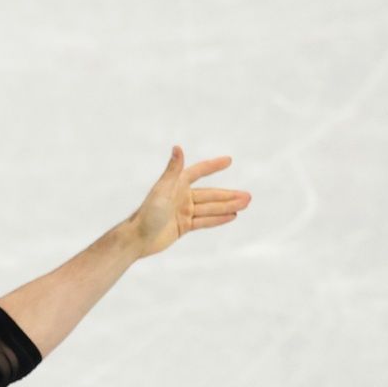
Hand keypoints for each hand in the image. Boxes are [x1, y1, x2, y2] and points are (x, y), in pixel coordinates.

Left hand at [128, 146, 247, 258]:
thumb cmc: (148, 213)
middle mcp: (181, 196)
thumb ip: (173, 170)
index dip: (213, 166)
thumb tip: (177, 147)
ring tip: (245, 205)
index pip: (198, 172)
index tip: (229, 161)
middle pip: (210, 195)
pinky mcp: (183, 225)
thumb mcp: (163, 190)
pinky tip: (232, 216)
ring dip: (228, 207)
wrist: (138, 239)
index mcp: (175, 185)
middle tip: (249, 196)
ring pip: (210, 208)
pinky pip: (205, 221)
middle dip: (229, 195)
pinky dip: (219, 219)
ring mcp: (183, 212)